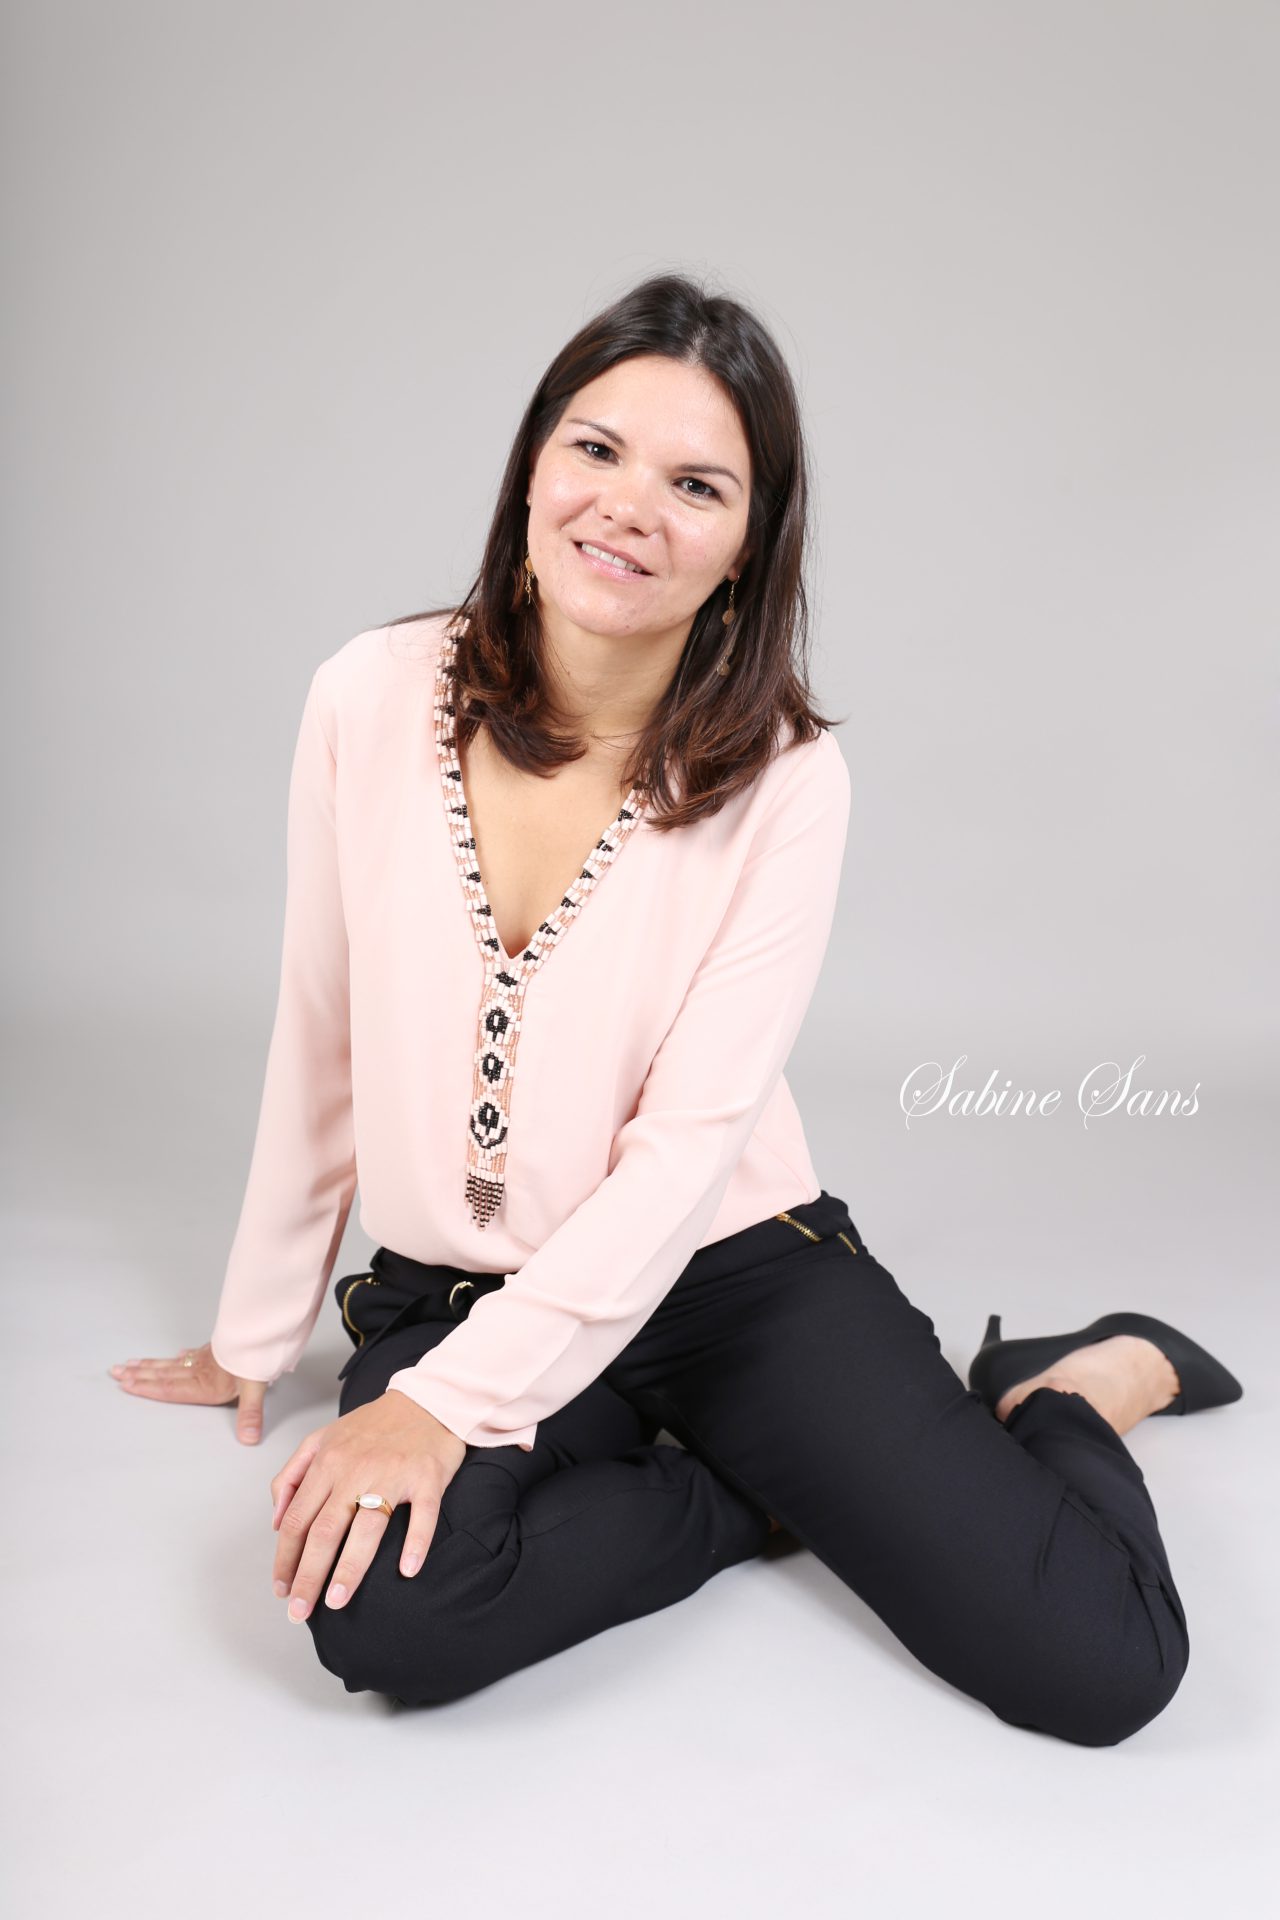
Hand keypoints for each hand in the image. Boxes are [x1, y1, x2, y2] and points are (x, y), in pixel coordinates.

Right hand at [110, 1341, 268, 1444]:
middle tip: (114, 1372)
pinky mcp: (213, 1351)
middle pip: (163, 1374)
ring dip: (149, 1365)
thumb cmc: (256, 1360)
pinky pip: (189, 1354)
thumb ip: (250, 1415)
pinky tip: (175, 1355)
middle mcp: (199, 1372)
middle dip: (138, 1375)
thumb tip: (248, 1439)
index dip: (147, 1388)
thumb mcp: (255, 1389)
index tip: (125, 1384)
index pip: (169, 1388)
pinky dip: (178, 1357)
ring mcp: (204, 1359)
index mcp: (204, 1385)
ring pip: (170, 1363)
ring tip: (129, 1364)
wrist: (262, 1332)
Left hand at [269, 1388, 468, 1621]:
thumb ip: (292, 1475)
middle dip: (308, 1575)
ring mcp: (392, 1474)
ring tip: (337, 1601)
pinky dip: (415, 1543)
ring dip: (350, 1568)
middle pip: (325, 1530)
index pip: (297, 1519)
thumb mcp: (322, 1438)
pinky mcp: (427, 1478)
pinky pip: (422, 1515)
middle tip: (299, 1611)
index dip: (285, 1558)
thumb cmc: (374, 1425)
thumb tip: (274, 1520)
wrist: (427, 1399)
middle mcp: (356, 1470)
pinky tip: (407, 1570)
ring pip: (366, 1528)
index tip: (281, 1589)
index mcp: (328, 1462)